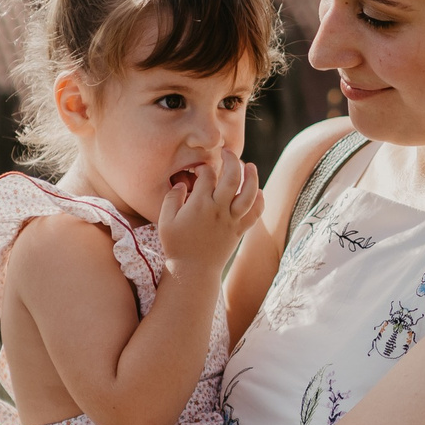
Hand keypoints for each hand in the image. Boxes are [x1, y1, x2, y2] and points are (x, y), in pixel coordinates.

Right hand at [157, 150, 261, 278]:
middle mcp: (219, 210)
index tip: (200, 170)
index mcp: (199, 204)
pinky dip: (260, 200)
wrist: (193, 272)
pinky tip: (259, 191)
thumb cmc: (176, 245)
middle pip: (232, 177)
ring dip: (252, 176)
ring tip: (250, 165)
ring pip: (249, 193)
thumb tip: (182, 184)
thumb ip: (171, 198)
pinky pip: (255, 213)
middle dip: (232, 160)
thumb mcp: (164, 221)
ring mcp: (232, 220)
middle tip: (228, 152)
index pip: (208, 175)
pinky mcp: (239, 231)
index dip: (204, 167)